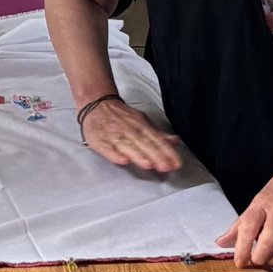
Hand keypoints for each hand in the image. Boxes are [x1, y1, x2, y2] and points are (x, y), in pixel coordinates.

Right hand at [75, 96, 189, 176]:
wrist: (96, 104)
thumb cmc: (120, 116)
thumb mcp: (142, 121)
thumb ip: (158, 134)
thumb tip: (174, 141)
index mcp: (141, 126)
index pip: (157, 140)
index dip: (167, 152)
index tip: (176, 163)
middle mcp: (129, 131)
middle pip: (145, 145)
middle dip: (156, 156)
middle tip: (165, 167)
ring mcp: (114, 136)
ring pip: (127, 147)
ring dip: (138, 155)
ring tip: (147, 164)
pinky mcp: (99, 141)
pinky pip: (107, 149)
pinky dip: (114, 155)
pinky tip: (122, 160)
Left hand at [219, 149, 272, 271]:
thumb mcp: (259, 199)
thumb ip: (241, 223)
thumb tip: (221, 242)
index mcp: (262, 203)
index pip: (248, 228)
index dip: (242, 249)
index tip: (240, 262)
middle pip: (269, 242)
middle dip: (260, 258)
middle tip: (257, 263)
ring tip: (271, 262)